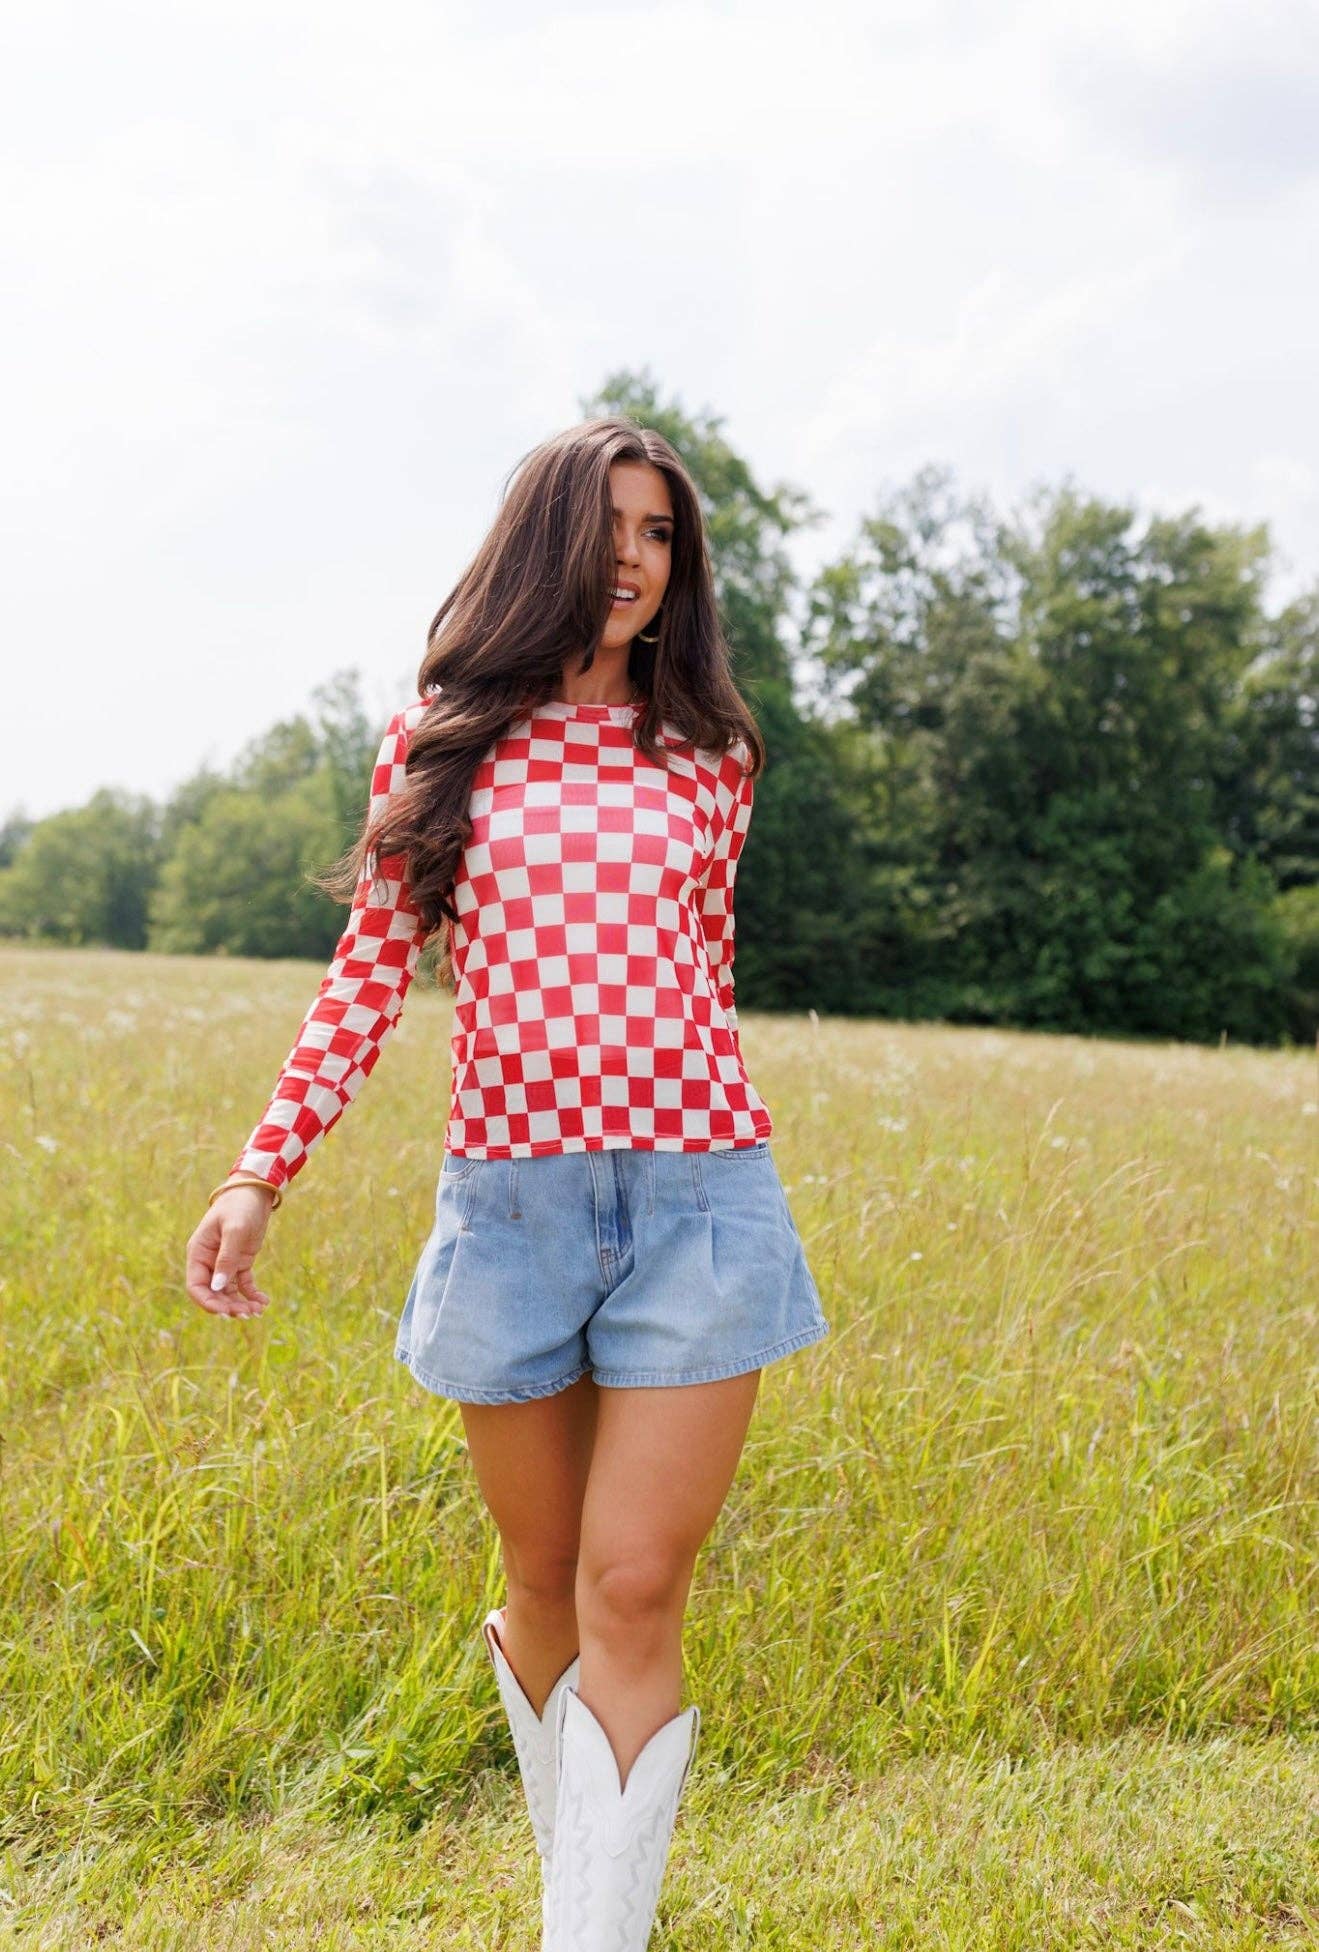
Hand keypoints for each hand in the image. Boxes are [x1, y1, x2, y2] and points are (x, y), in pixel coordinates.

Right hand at [185, 1184, 276, 1318]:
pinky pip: (243, 1285)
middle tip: (247, 1314)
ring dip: (241, 1304)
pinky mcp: (240, 1262)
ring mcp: (224, 1263)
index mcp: (198, 1253)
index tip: (225, 1312)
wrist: (255, 1192)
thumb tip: (218, 1287)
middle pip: (212, 1293)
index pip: (195, 1286)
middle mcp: (209, 1261)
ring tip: (258, 1310)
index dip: (207, 1303)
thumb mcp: (234, 1230)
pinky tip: (264, 1302)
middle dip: (227, 1307)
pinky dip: (252, 1295)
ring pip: (228, 1292)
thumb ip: (226, 1258)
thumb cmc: (240, 1206)